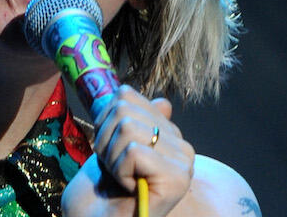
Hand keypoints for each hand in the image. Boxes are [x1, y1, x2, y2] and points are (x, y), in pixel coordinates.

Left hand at [62, 85, 194, 216]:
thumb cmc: (102, 190)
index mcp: (169, 134)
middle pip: (124, 109)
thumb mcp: (112, 145)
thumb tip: (164, 102)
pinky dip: (119, 171)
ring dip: (111, 157)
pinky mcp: (177, 179)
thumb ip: (133, 119)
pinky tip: (128, 188)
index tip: (110, 151)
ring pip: (127, 127)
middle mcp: (182, 147)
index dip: (104, 122)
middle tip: (113, 169)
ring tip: (120, 178)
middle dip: (105, 140)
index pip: (126, 95)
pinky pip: (133, 151)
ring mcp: (183, 163)